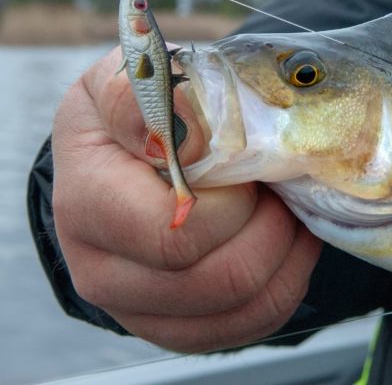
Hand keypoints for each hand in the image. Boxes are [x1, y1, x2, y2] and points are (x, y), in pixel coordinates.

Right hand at [52, 47, 320, 351]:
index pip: (177, 232)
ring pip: (245, 306)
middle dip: (273, 228)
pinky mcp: (176, 327)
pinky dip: (288, 280)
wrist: (131, 156)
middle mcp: (101, 269)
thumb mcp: (136, 78)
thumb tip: (182, 119)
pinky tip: (286, 239)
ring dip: (287, 254)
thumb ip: (145, 94)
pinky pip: (253, 322)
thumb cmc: (142, 110)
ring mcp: (138, 308)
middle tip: (279, 186)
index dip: (236, 201)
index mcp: (89, 201)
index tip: (251, 162)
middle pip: (221, 280)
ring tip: (286, 208)